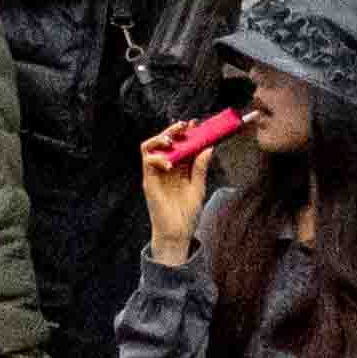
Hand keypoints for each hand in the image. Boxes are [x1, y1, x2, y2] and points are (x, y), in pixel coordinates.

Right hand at [140, 120, 235, 248]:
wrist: (178, 233)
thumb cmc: (187, 213)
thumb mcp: (198, 188)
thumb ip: (201, 168)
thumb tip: (209, 148)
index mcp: (179, 168)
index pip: (181, 144)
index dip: (187, 133)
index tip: (197, 124)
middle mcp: (166, 168)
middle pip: (165, 142)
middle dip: (173, 131)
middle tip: (184, 126)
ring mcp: (156, 174)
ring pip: (150, 147)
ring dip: (159, 139)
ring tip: (171, 140)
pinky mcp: (149, 181)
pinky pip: (147, 162)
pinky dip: (157, 158)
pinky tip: (169, 163)